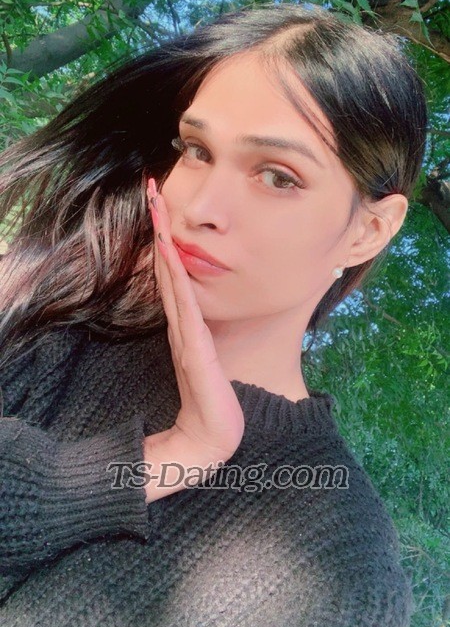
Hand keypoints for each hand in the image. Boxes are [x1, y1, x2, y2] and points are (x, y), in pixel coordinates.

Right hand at [146, 178, 244, 466]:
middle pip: (167, 266)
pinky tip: (169, 253)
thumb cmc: (215, 401)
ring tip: (156, 207)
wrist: (213, 437)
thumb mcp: (211, 359)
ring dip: (163, 240)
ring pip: (172, 278)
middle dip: (159, 226)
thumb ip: (203, 336)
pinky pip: (183, 304)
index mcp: (186, 325)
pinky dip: (174, 277)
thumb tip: (205, 313)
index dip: (165, 239)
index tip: (162, 207)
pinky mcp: (193, 348)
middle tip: (152, 189)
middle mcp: (181, 324)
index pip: (173, 275)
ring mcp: (185, 334)